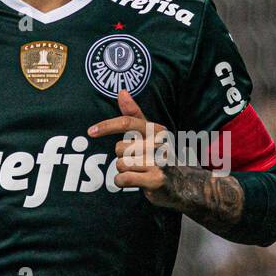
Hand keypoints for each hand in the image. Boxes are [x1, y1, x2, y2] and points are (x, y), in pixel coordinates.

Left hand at [87, 88, 177, 207]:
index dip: (107, 126)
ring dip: (124, 170)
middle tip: (138, 161)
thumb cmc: (161, 155)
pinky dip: (123, 182)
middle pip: (119, 148)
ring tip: (140, 171)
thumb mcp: (150, 133)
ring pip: (120, 164)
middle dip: (123, 156)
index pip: (127, 123)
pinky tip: (135, 181)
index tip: (91, 132)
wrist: (185, 183)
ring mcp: (159, 162)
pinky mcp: (155, 180)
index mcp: (157, 130)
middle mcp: (159, 144)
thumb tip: (121, 92)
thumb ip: (134, 113)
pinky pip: (123, 178)